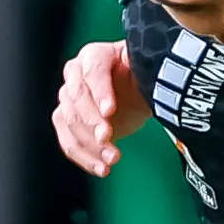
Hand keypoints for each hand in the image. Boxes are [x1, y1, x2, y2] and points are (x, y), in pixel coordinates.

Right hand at [52, 41, 149, 176]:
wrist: (138, 93)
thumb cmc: (140, 76)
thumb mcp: (146, 70)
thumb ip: (145, 70)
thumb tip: (156, 75)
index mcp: (94, 56)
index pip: (92, 71)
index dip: (100, 91)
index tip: (110, 111)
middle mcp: (75, 75)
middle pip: (77, 98)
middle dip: (92, 121)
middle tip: (107, 137)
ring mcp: (68, 99)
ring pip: (70, 122)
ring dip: (89, 144)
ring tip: (112, 159)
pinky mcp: (67, 122)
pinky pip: (69, 141)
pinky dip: (84, 157)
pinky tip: (101, 168)